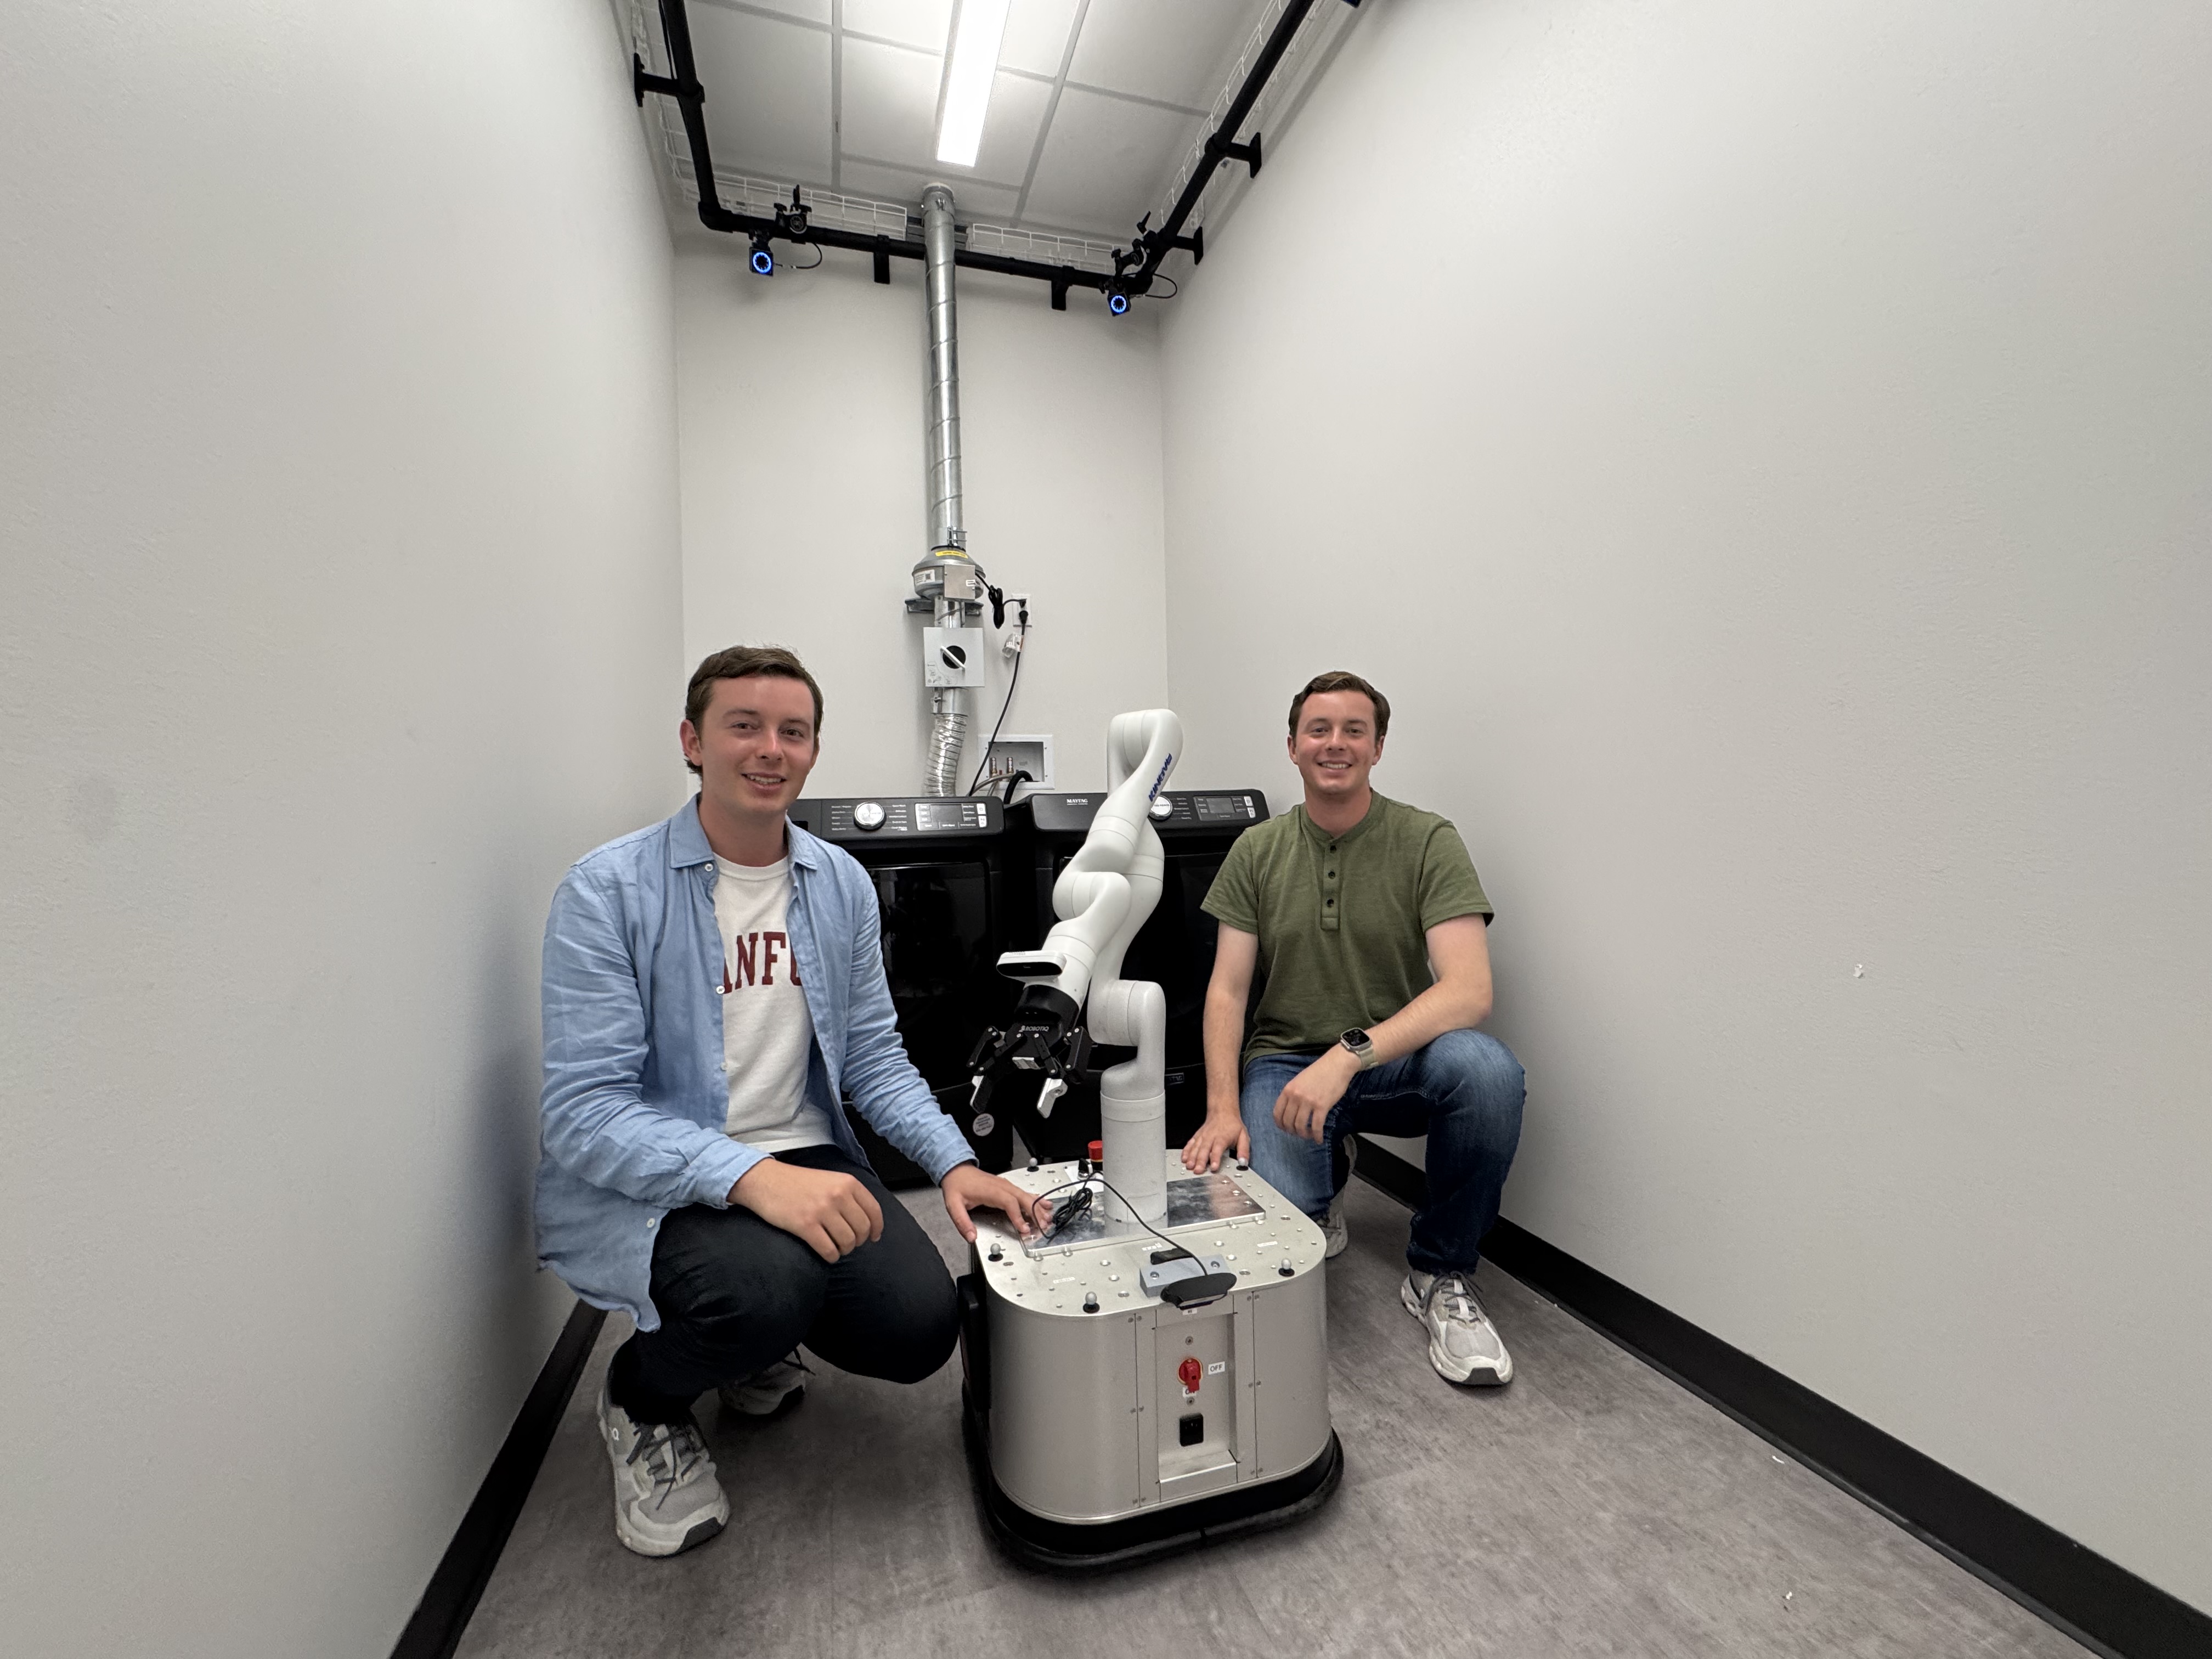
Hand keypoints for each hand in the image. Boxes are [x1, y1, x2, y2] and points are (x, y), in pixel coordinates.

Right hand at [730, 1159, 883, 1262]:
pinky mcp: (806, 1225)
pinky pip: (829, 1250)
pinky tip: (826, 1253)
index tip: (874, 1237)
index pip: (874, 1211)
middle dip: (858, 1241)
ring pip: (847, 1242)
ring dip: (844, 1250)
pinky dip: (831, 1256)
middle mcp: (838, 1195)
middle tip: (848, 1243)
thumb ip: (848, 1196)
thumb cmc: (797, 1183)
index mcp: (847, 1183)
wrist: (766, 1181)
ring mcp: (822, 1210)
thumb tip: (867, 1221)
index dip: (876, 1228)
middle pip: (862, 1230)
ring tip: (836, 1247)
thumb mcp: (829, 1180)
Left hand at [942, 1162, 1046, 1242]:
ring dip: (1038, 1206)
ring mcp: (1006, 1185)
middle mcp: (1001, 1186)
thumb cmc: (957, 1185)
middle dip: (1035, 1212)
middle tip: (1043, 1225)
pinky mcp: (1007, 1186)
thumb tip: (971, 1237)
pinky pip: (1024, 1192)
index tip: (1024, 1229)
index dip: (1018, 1216)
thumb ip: (962, 1222)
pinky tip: (1044, 1204)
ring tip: (1048, 1217)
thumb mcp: (953, 1205)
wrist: (957, 1170)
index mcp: (991, 1191)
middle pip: (1023, 1198)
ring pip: (1026, 1195)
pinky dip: (1036, 1199)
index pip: (1009, 1203)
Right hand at [1181, 1110, 1249, 1172]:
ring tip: (1189, 1166)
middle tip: (1198, 1171)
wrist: (1223, 1110)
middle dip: (1200, 1161)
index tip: (1214, 1167)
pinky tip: (1183, 1158)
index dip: (1216, 1159)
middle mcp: (1211, 1137)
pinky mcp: (1197, 1135)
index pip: (1218, 1149)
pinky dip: (1186, 1151)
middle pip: (1204, 1150)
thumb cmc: (1233, 1125)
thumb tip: (1243, 1163)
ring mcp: (1203, 1136)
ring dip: (1191, 1157)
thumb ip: (1244, 1151)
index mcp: (1222, 1138)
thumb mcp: (1243, 1136)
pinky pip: (1190, 1143)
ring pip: (1195, 1147)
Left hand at [1273, 1047, 1357, 1144]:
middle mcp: (1295, 1097)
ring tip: (1309, 1135)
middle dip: (1293, 1132)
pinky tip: (1319, 1139)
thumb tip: (1291, 1110)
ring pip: (1300, 1126)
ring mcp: (1308, 1102)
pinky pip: (1316, 1126)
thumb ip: (1293, 1094)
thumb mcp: (1299, 1080)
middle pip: (1288, 1122)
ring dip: (1304, 1134)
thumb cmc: (1319, 1072)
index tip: (1286, 1129)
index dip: (1280, 1125)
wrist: (1336, 1065)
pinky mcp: (1322, 1106)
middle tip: (1300, 1133)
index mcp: (1288, 1090)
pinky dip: (1317, 1136)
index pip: (1277, 1113)